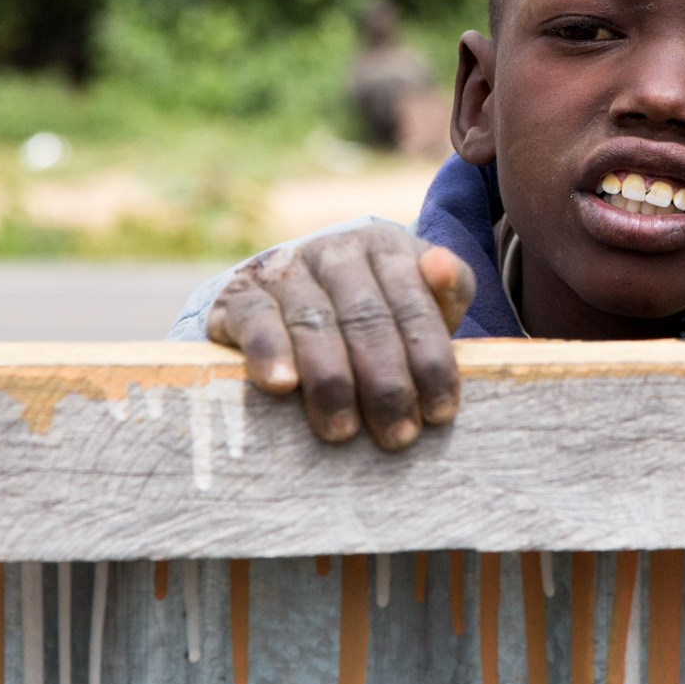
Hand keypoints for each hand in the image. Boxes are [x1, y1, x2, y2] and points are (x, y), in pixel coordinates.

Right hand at [206, 224, 475, 450]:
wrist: (291, 298)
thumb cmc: (372, 314)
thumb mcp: (415, 303)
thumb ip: (444, 293)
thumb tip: (442, 266)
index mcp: (384, 248)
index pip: (414, 304)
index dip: (430, 360)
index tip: (440, 413)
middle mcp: (333, 251)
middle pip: (366, 318)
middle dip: (385, 382)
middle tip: (397, 435)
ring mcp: (285, 270)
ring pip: (313, 322)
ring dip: (331, 379)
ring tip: (342, 431)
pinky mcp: (240, 293)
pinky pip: (255, 319)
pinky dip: (269, 351)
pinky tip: (283, 386)